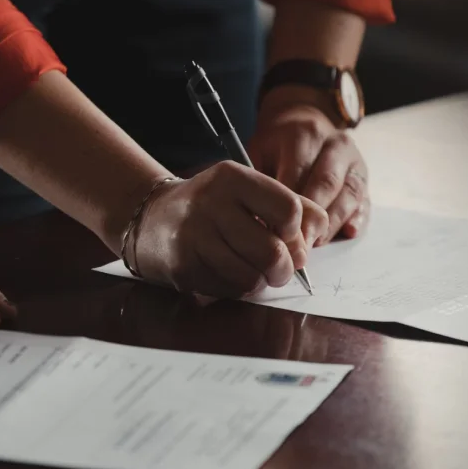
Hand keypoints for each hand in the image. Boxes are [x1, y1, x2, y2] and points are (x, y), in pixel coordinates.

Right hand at [129, 161, 328, 297]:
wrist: (151, 218)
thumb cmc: (212, 206)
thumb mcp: (248, 191)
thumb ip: (291, 206)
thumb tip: (316, 237)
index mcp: (233, 178)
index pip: (289, 210)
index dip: (297, 232)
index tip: (288, 237)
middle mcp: (211, 203)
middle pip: (273, 252)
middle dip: (284, 269)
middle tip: (280, 269)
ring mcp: (194, 236)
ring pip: (252, 278)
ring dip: (260, 282)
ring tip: (253, 270)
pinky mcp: (183, 266)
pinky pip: (228, 290)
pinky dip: (236, 289)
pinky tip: (227, 273)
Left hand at [249, 90, 370, 243]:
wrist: (305, 121)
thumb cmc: (277, 144)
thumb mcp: (260, 151)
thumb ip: (262, 181)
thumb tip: (261, 222)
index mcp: (306, 134)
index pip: (298, 174)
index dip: (288, 206)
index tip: (276, 232)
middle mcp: (336, 144)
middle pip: (326, 184)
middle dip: (311, 218)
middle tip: (297, 245)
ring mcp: (354, 160)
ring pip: (348, 194)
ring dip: (332, 223)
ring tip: (315, 244)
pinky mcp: (364, 177)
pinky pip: (365, 200)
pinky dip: (357, 219)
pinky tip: (347, 233)